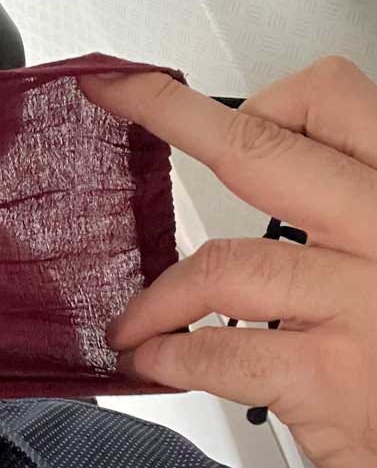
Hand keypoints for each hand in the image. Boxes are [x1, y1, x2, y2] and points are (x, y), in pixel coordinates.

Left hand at [78, 56, 376, 467]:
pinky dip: (171, 353)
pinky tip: (155, 360)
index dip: (251, 91)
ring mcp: (369, 304)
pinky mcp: (339, 382)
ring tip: (135, 319)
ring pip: (227, 260)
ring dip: (160, 293)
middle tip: (116, 96)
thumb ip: (348, 219)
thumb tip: (263, 187)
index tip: (185, 85)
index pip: (334, 103)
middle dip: (171, 115)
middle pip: (264, 149)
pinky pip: (223, 348)